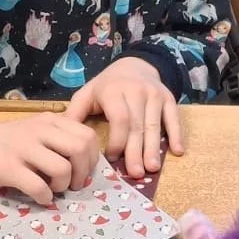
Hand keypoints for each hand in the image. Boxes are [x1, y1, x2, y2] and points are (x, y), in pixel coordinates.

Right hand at [0, 113, 98, 204]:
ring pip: (62, 169)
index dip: (92, 158)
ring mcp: (23, 148)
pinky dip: (44, 197)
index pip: (88, 136)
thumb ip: (59, 140)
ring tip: (54, 189)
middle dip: (83, 173)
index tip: (83, 171)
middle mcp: (39, 131)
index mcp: (50, 122)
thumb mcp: (36, 132)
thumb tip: (86, 165)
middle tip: (73, 184)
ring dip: (63, 186)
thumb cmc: (5, 142)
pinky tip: (40, 197)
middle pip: (80, 149)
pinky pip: (38, 186)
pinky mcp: (8, 167)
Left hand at [65, 57, 183, 178]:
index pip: (119, 120)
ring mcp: (154, 94)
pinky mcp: (169, 98)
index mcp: (113, 91)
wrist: (134, 65)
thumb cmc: (107, 85)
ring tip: (152, 168)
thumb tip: (61, 136)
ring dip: (154, 149)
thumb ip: (75, 113)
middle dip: (136, 151)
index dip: (117, 141)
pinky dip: (176, 135)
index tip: (113, 159)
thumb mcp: (87, 93)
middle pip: (137, 126)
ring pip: (154, 126)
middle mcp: (136, 91)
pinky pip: (173, 118)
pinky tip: (177, 152)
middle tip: (135, 173)